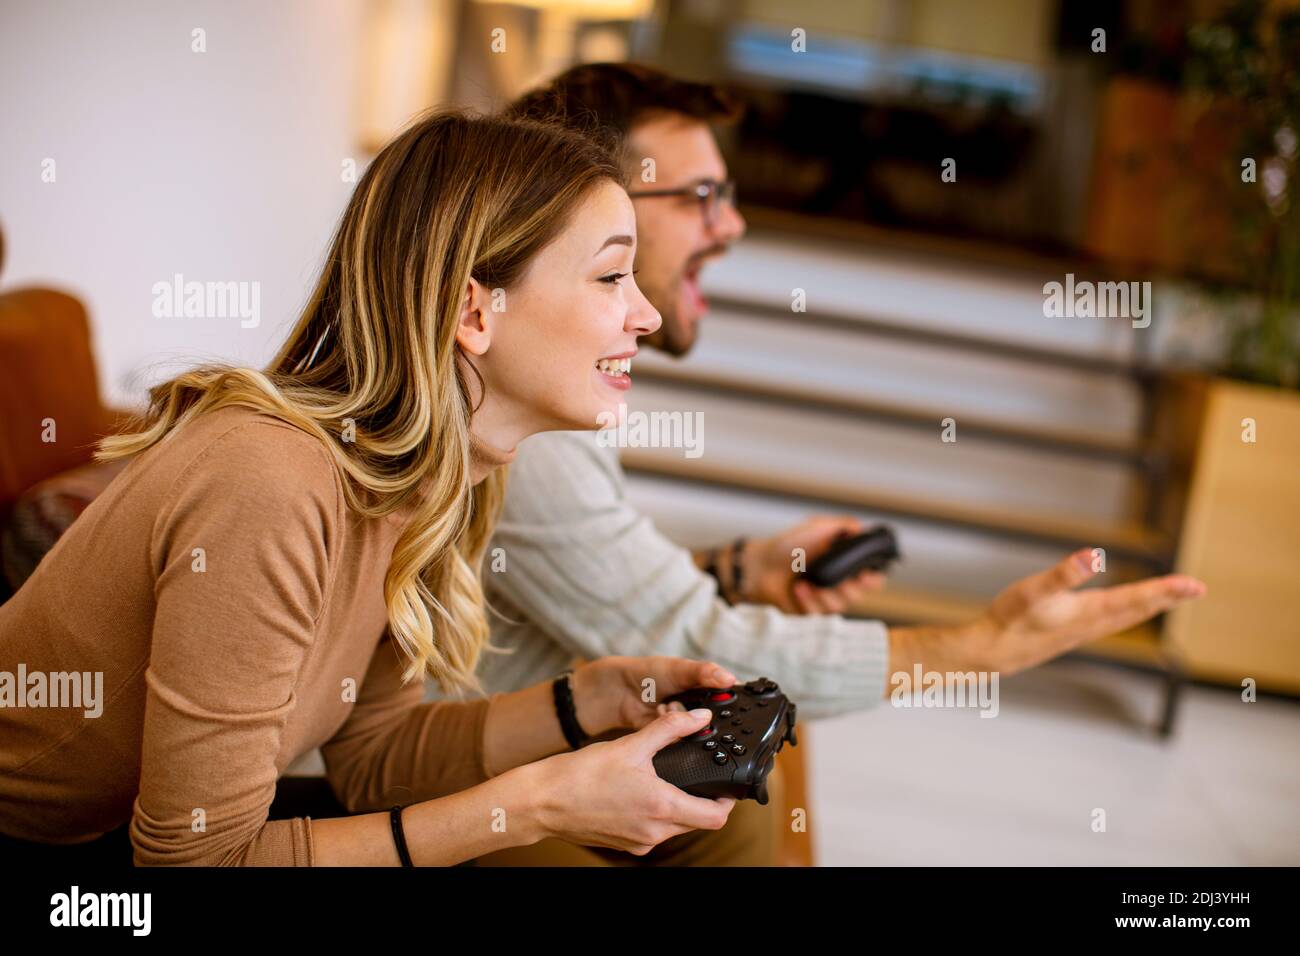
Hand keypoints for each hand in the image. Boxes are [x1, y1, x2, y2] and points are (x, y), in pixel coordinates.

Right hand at [524, 708, 735, 853]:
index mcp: (661, 807)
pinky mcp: (624, 844)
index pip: (715, 817)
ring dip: (679, 806)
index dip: (727, 801)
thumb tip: (700, 718)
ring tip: (666, 779)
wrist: (542, 801)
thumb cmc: (581, 775)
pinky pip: (653, 831)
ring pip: (675, 827)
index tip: (725, 784)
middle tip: (699, 776)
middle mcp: (654, 831)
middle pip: (698, 822)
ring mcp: (639, 841)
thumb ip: (670, 729)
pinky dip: (656, 813)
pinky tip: (640, 792)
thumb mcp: (631, 745)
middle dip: (703, 801)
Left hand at [572, 656, 735, 735]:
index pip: (729, 699)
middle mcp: (699, 708)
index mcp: (707, 688)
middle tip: (685, 704)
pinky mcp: (672, 740)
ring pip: (697, 732)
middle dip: (705, 716)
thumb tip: (731, 679)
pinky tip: (658, 716)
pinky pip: (680, 742)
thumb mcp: (679, 669)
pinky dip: (670, 732)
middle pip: (717, 720)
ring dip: (681, 721)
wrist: (615, 693)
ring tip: (664, 706)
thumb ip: (704, 673)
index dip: (734, 705)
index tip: (730, 706)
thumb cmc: (647, 673)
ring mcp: (686, 725)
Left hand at [745, 515, 885, 613]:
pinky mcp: (809, 613)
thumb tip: (863, 529)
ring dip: (824, 594)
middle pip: (857, 595)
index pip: (870, 577)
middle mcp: (836, 583)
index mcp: (842, 564)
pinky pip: (818, 614)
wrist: (759, 564)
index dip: (872, 579)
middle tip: (837, 580)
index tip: (866, 576)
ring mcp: (822, 599)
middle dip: (848, 588)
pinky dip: (808, 601)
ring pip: (839, 606)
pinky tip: (798, 589)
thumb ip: (842, 525)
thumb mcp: (816, 527)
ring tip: (807, 582)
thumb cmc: (786, 545)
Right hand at [937, 548, 1206, 675]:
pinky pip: (1111, 621)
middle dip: (1167, 597)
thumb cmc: (1011, 620)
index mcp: (1091, 612)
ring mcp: (1083, 630)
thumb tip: (1094, 556)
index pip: (1138, 598)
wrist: (993, 653)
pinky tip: (1121, 610)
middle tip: (1196, 589)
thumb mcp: (1035, 590)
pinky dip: (1127, 612)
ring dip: (1150, 606)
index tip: (1196, 585)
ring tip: (1168, 597)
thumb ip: (1064, 573)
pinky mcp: (1071, 632)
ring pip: (1126, 617)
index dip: (1168, 590)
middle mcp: (1093, 624)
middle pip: (1139, 609)